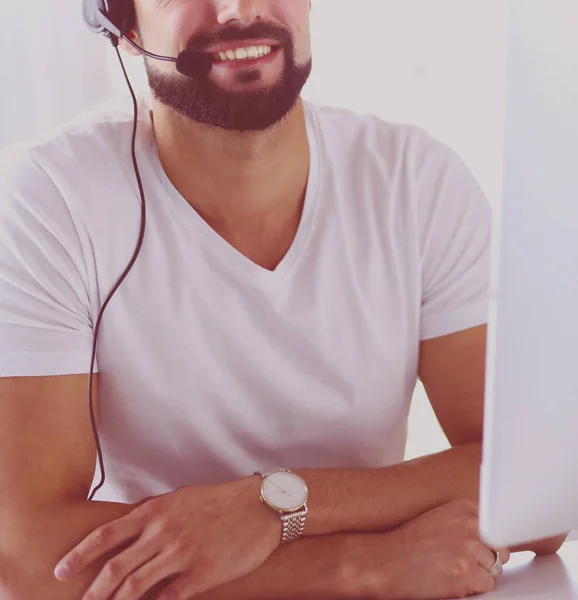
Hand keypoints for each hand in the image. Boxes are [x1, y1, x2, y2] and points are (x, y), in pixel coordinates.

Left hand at [53, 478, 280, 599]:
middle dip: (92, 592)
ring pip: (136, 588)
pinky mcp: (201, 574)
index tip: (61, 570)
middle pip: (116, 568)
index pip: (106, 535)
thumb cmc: (220, 500)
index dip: (79, 555)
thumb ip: (155, 514)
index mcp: (156, 510)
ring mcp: (182, 554)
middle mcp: (163, 532)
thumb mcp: (182, 498)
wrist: (260, 505)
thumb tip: (131, 529)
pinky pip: (168, 598)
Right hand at [346, 499, 509, 599]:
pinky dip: (472, 587)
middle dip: (486, 558)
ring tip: (453, 569)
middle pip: (499, 548)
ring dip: (478, 573)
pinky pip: (487, 585)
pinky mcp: (468, 573)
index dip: (486, 541)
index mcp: (464, 507)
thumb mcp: (440, 518)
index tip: (475, 546)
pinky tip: (452, 579)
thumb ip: (467, 522)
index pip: (496, 526)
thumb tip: (493, 537)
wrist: (387, 560)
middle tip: (461, 561)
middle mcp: (470, 524)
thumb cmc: (409, 541)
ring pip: (494, 568)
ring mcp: (470, 549)